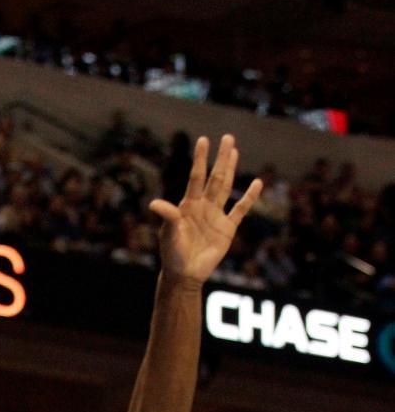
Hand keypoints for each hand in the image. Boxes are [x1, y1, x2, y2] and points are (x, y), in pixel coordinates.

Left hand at [149, 135, 261, 284]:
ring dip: (230, 170)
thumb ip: (168, 217)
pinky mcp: (227, 229)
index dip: (200, 159)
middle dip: (220, 159)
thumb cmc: (173, 254)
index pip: (196, 177)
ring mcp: (216, 216)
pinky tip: (257, 183)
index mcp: (188, 205)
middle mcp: (203, 206)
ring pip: (226, 188)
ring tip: (234, 151)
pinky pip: (240, 210)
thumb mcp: (169, 234)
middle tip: (227, 137)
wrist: (185, 274)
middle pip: (214, 178)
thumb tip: (154, 204)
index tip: (203, 141)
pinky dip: (249, 197)